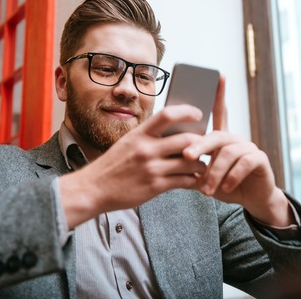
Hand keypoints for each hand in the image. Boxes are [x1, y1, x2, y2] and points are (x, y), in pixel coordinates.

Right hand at [59, 104, 206, 228]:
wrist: (93, 189)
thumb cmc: (113, 165)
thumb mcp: (128, 143)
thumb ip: (149, 137)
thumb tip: (175, 131)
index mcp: (139, 134)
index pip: (168, 114)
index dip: (187, 111)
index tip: (198, 114)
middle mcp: (146, 149)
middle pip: (187, 140)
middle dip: (201, 143)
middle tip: (207, 145)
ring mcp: (152, 168)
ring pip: (190, 162)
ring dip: (200, 164)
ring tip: (201, 165)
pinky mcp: (155, 187)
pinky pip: (184, 181)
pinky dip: (192, 180)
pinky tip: (192, 179)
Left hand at [183, 75, 293, 226]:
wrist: (251, 201)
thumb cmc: (225, 185)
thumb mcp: (204, 176)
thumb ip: (190, 166)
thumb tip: (166, 158)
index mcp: (222, 138)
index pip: (220, 112)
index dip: (219, 94)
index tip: (219, 75)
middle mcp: (236, 138)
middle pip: (216, 135)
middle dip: (200, 146)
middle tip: (186, 157)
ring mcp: (249, 147)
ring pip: (228, 152)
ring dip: (215, 172)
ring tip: (206, 190)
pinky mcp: (260, 159)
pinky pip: (244, 163)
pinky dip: (232, 177)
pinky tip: (226, 188)